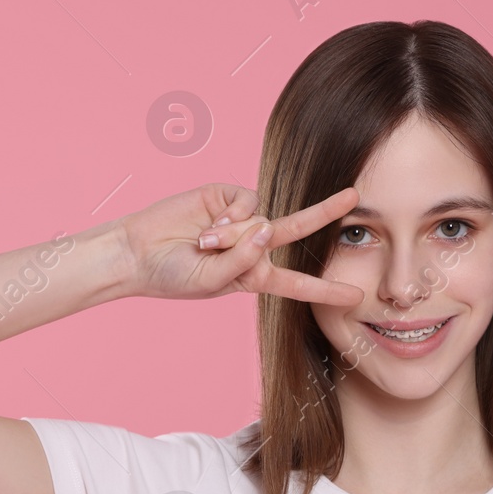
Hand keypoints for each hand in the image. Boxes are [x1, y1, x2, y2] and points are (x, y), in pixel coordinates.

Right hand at [113, 183, 364, 305]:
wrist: (136, 252)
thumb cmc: (171, 276)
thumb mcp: (210, 282)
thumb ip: (241, 262)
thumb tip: (265, 229)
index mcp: (253, 275)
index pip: (297, 284)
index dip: (326, 290)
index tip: (356, 297)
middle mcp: (253, 245)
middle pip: (298, 230)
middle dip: (326, 213)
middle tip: (354, 197)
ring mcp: (240, 220)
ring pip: (263, 220)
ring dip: (235, 236)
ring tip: (204, 244)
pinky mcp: (225, 197)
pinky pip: (247, 203)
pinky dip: (232, 216)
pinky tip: (210, 224)